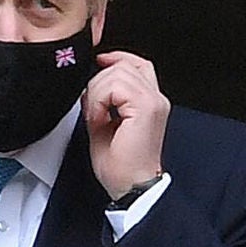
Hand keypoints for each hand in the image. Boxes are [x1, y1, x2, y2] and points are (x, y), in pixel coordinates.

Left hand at [83, 49, 168, 199]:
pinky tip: (100, 119)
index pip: (136, 64)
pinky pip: (115, 86)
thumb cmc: (121, 166)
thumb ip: (101, 102)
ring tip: (97, 118)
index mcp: (150, 101)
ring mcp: (153, 101)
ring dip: (97, 94)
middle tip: (93, 111)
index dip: (116, 59)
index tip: (98, 63)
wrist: (131, 187)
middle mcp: (156, 98)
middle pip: (123, 65)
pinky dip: (99, 101)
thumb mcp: (105, 125)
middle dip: (98, 83)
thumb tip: (89, 87)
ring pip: (117, 73)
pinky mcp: (146, 107)